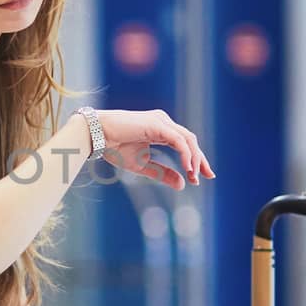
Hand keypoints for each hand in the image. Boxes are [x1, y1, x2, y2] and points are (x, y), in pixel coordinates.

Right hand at [93, 109, 215, 189]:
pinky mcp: (158, 124)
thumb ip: (162, 173)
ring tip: (195, 176)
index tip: (203, 176)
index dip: (196, 159)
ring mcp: (161, 121)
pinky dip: (185, 155)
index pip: (185, 143)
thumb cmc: (114, 147)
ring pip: (187, 139)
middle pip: (190, 140)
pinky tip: (187, 168)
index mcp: (160, 129)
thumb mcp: (142, 165)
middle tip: (208, 176)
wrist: (97, 135)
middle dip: (200, 159)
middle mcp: (163, 122)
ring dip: (194, 158)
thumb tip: (182, 184)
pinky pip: (178, 140)